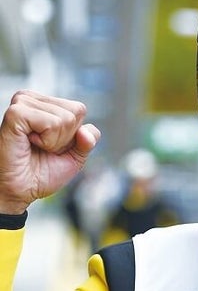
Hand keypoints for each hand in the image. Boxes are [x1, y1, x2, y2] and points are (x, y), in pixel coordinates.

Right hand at [0, 90, 100, 213]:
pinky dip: (47, 140)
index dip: (73, 134)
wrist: (20, 191)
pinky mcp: (16, 114)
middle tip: (43, 148)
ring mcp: (23, 104)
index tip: (53, 146)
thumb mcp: (75, 157)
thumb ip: (89, 141)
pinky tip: (29, 143)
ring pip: (65, 118)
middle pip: (75, 112)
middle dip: (65, 138)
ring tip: (35, 146)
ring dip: (54, 141)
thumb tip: (86, 131)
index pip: (79, 109)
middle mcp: (33, 100)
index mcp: (45, 104)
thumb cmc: (42, 173)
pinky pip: (51, 123)